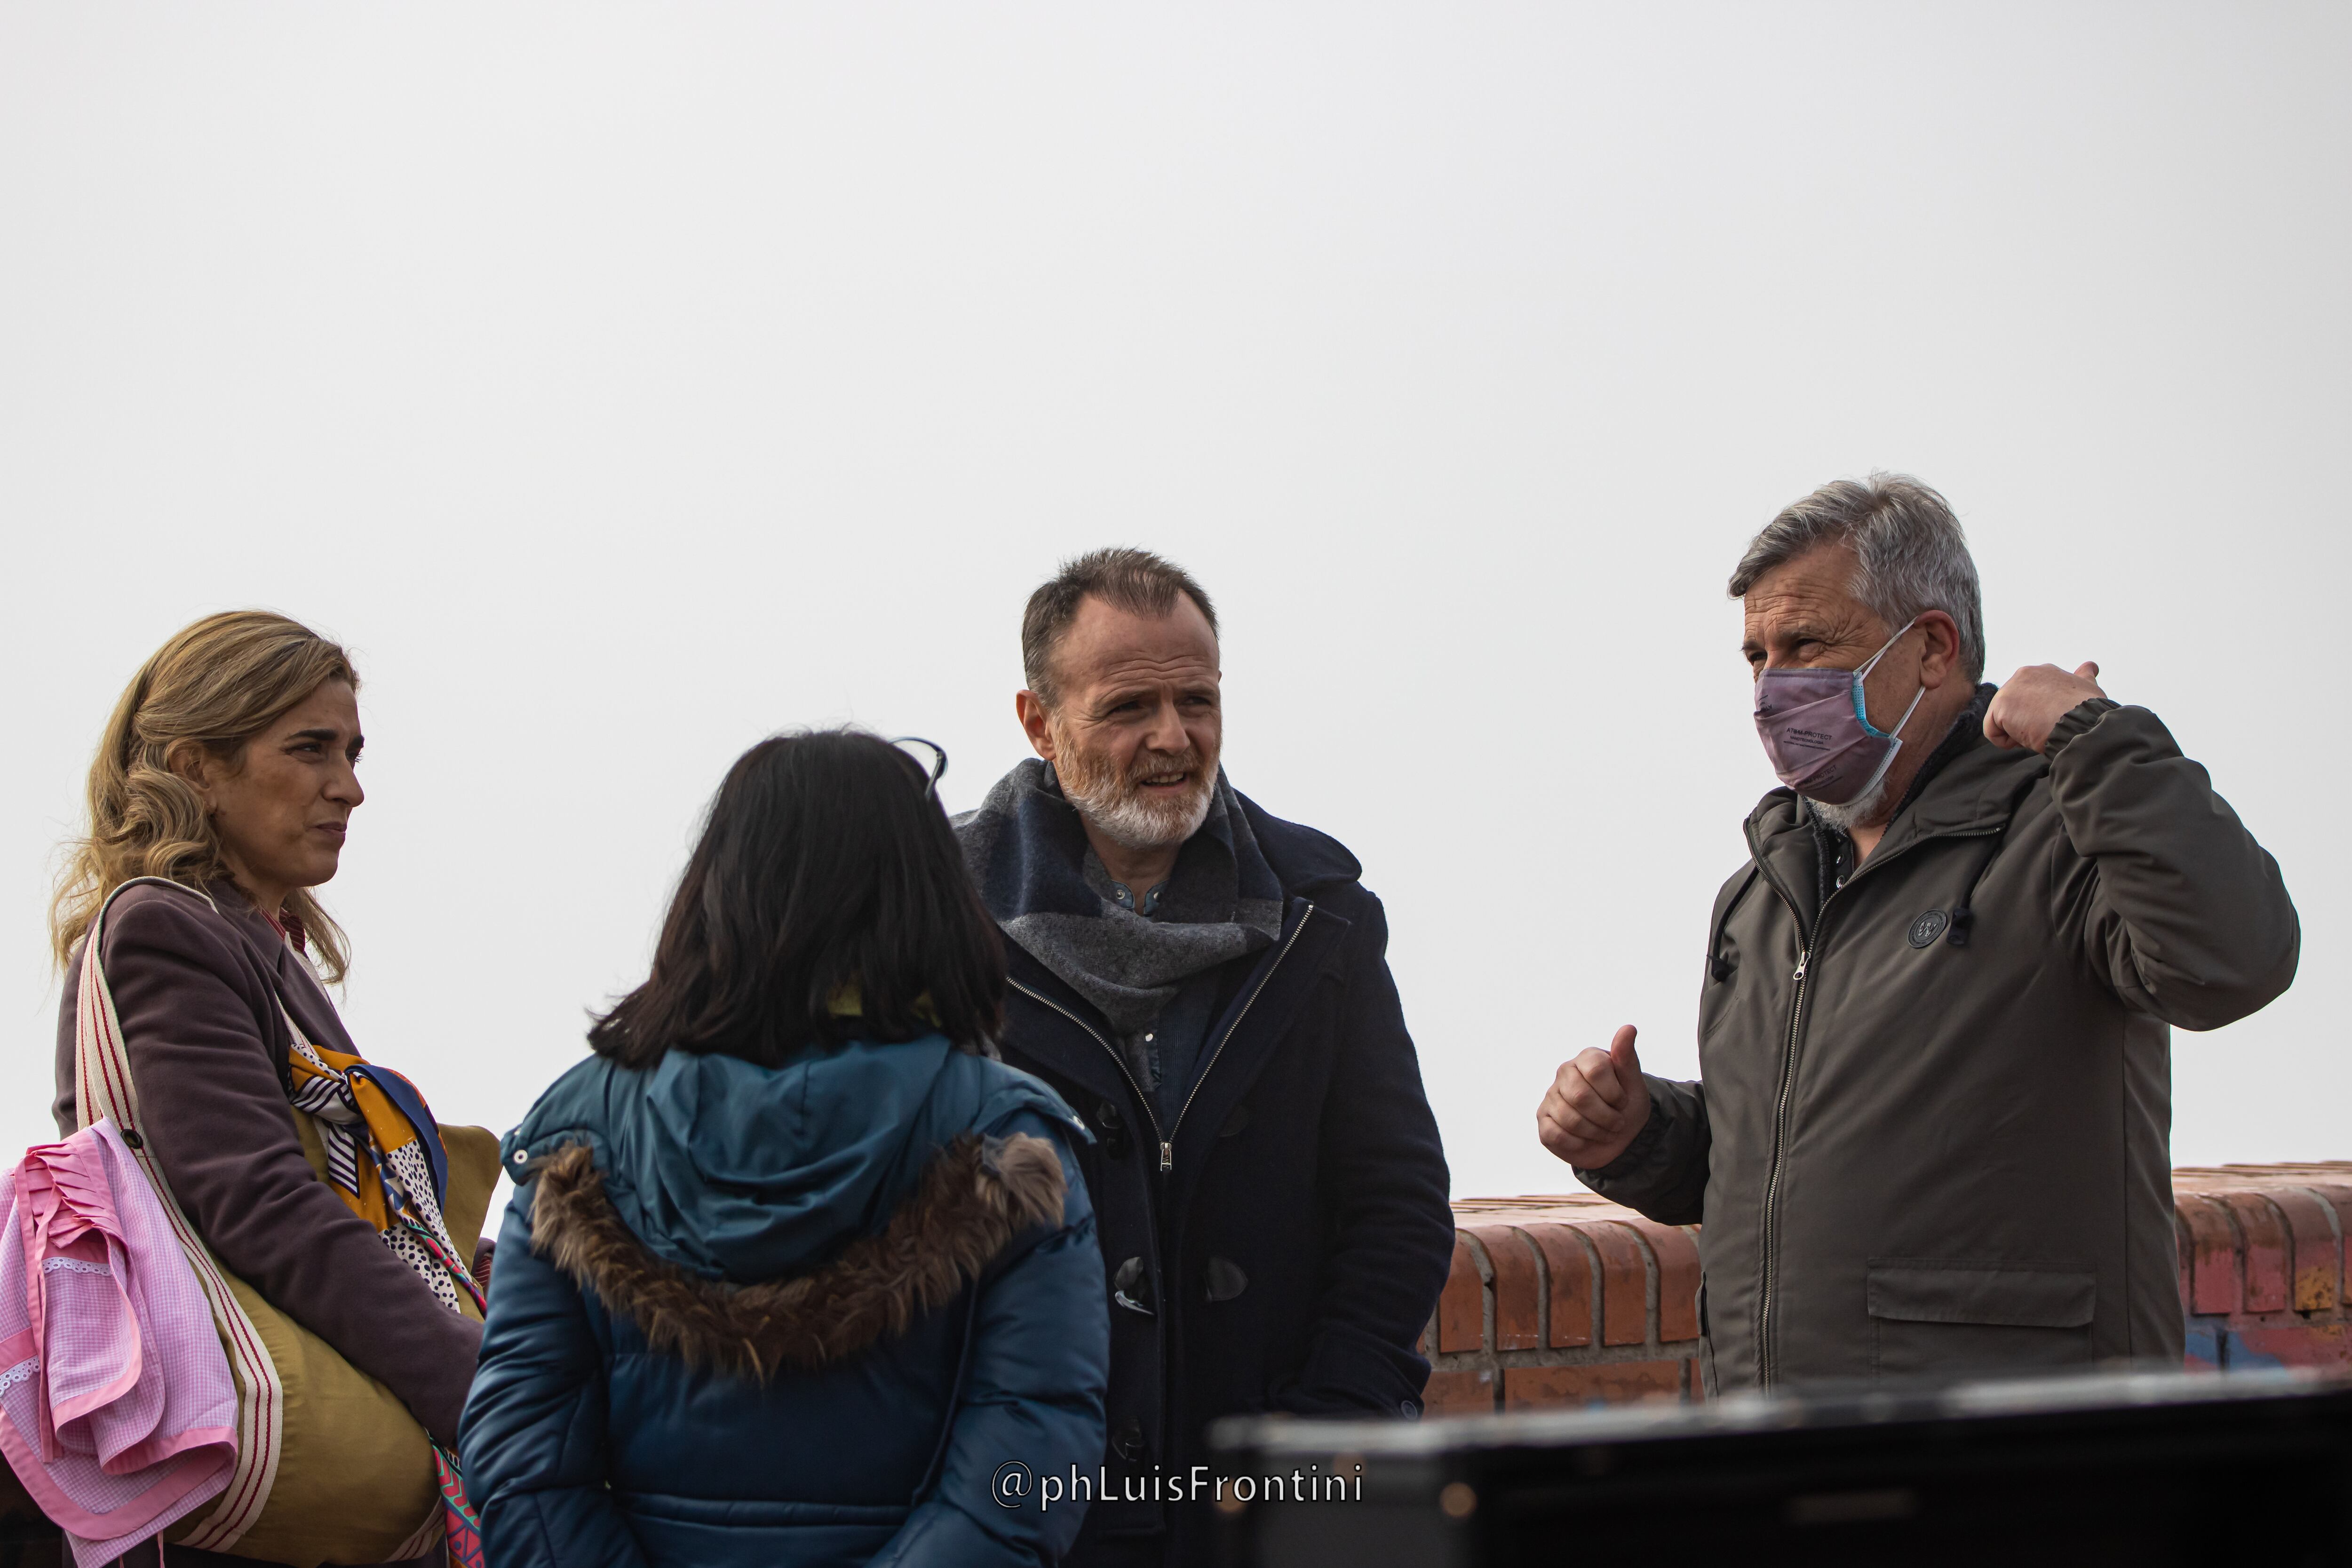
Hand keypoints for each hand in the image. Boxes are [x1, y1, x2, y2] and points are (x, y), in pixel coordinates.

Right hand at [1537, 1025, 1650, 1170]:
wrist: (1619, 1137)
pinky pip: (1556, 1135)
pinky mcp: (1543, 1120)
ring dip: (1595, 1133)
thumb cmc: (1626, 1106)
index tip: (1623, 1101)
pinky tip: (1586, 1140)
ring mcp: (1550, 1096)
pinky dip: (1578, 1143)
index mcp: (1587, 1058)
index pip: (1595, 1070)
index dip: (1614, 1093)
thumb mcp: (1633, 1085)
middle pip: (1580, 1097)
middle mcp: (1564, 1072)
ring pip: (1569, 1119)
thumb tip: (1629, 1028)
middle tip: (1617, 1123)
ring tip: (1605, 1132)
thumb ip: (1627, 1057)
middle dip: (1605, 1117)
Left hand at [1984, 662, 2106, 753]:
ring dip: (2019, 733)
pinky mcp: (2001, 705)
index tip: (2055, 719)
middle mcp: (2024, 674)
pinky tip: (2028, 737)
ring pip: (2003, 721)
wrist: (2082, 723)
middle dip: (2026, 723)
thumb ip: (2084, 677)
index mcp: (2043, 671)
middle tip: (2048, 727)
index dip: (2039, 714)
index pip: (2029, 697)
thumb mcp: (2089, 688)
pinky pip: (1992, 732)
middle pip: (2013, 709)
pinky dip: (2007, 742)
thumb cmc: (2089, 712)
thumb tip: (2090, 667)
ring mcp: (2010, 688)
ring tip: (2040, 730)